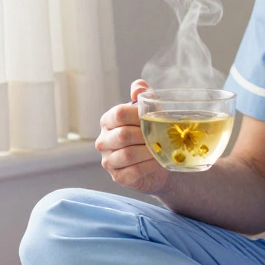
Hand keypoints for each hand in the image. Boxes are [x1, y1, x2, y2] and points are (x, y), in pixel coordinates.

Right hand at [94, 80, 171, 194]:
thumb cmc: (151, 132)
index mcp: (108, 121)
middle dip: (145, 136)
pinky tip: (158, 161)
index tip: (154, 118)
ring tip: (161, 149)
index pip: (119, 113)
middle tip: (161, 136)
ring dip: (149, 152)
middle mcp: (103, 141)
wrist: (158, 161)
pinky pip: (134, 171)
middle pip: (123, 135)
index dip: (138, 115)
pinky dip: (149, 165)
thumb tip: (138, 88)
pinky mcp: (117, 177)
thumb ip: (144, 96)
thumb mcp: (150, 111)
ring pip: (128, 155)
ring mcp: (108, 160)